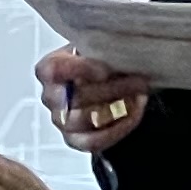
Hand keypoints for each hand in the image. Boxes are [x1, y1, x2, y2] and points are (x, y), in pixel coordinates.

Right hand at [37, 50, 157, 153]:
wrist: (105, 85)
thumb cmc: (98, 62)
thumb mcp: (96, 48)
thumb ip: (101, 49)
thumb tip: (119, 53)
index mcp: (49, 69)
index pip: (54, 70)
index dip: (80, 70)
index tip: (106, 69)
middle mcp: (51, 97)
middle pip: (78, 97)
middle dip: (114, 88)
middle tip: (140, 80)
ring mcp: (61, 122)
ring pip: (89, 119)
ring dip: (120, 107)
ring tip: (140, 94)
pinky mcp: (76, 140)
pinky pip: (95, 141)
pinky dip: (120, 127)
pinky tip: (136, 111)